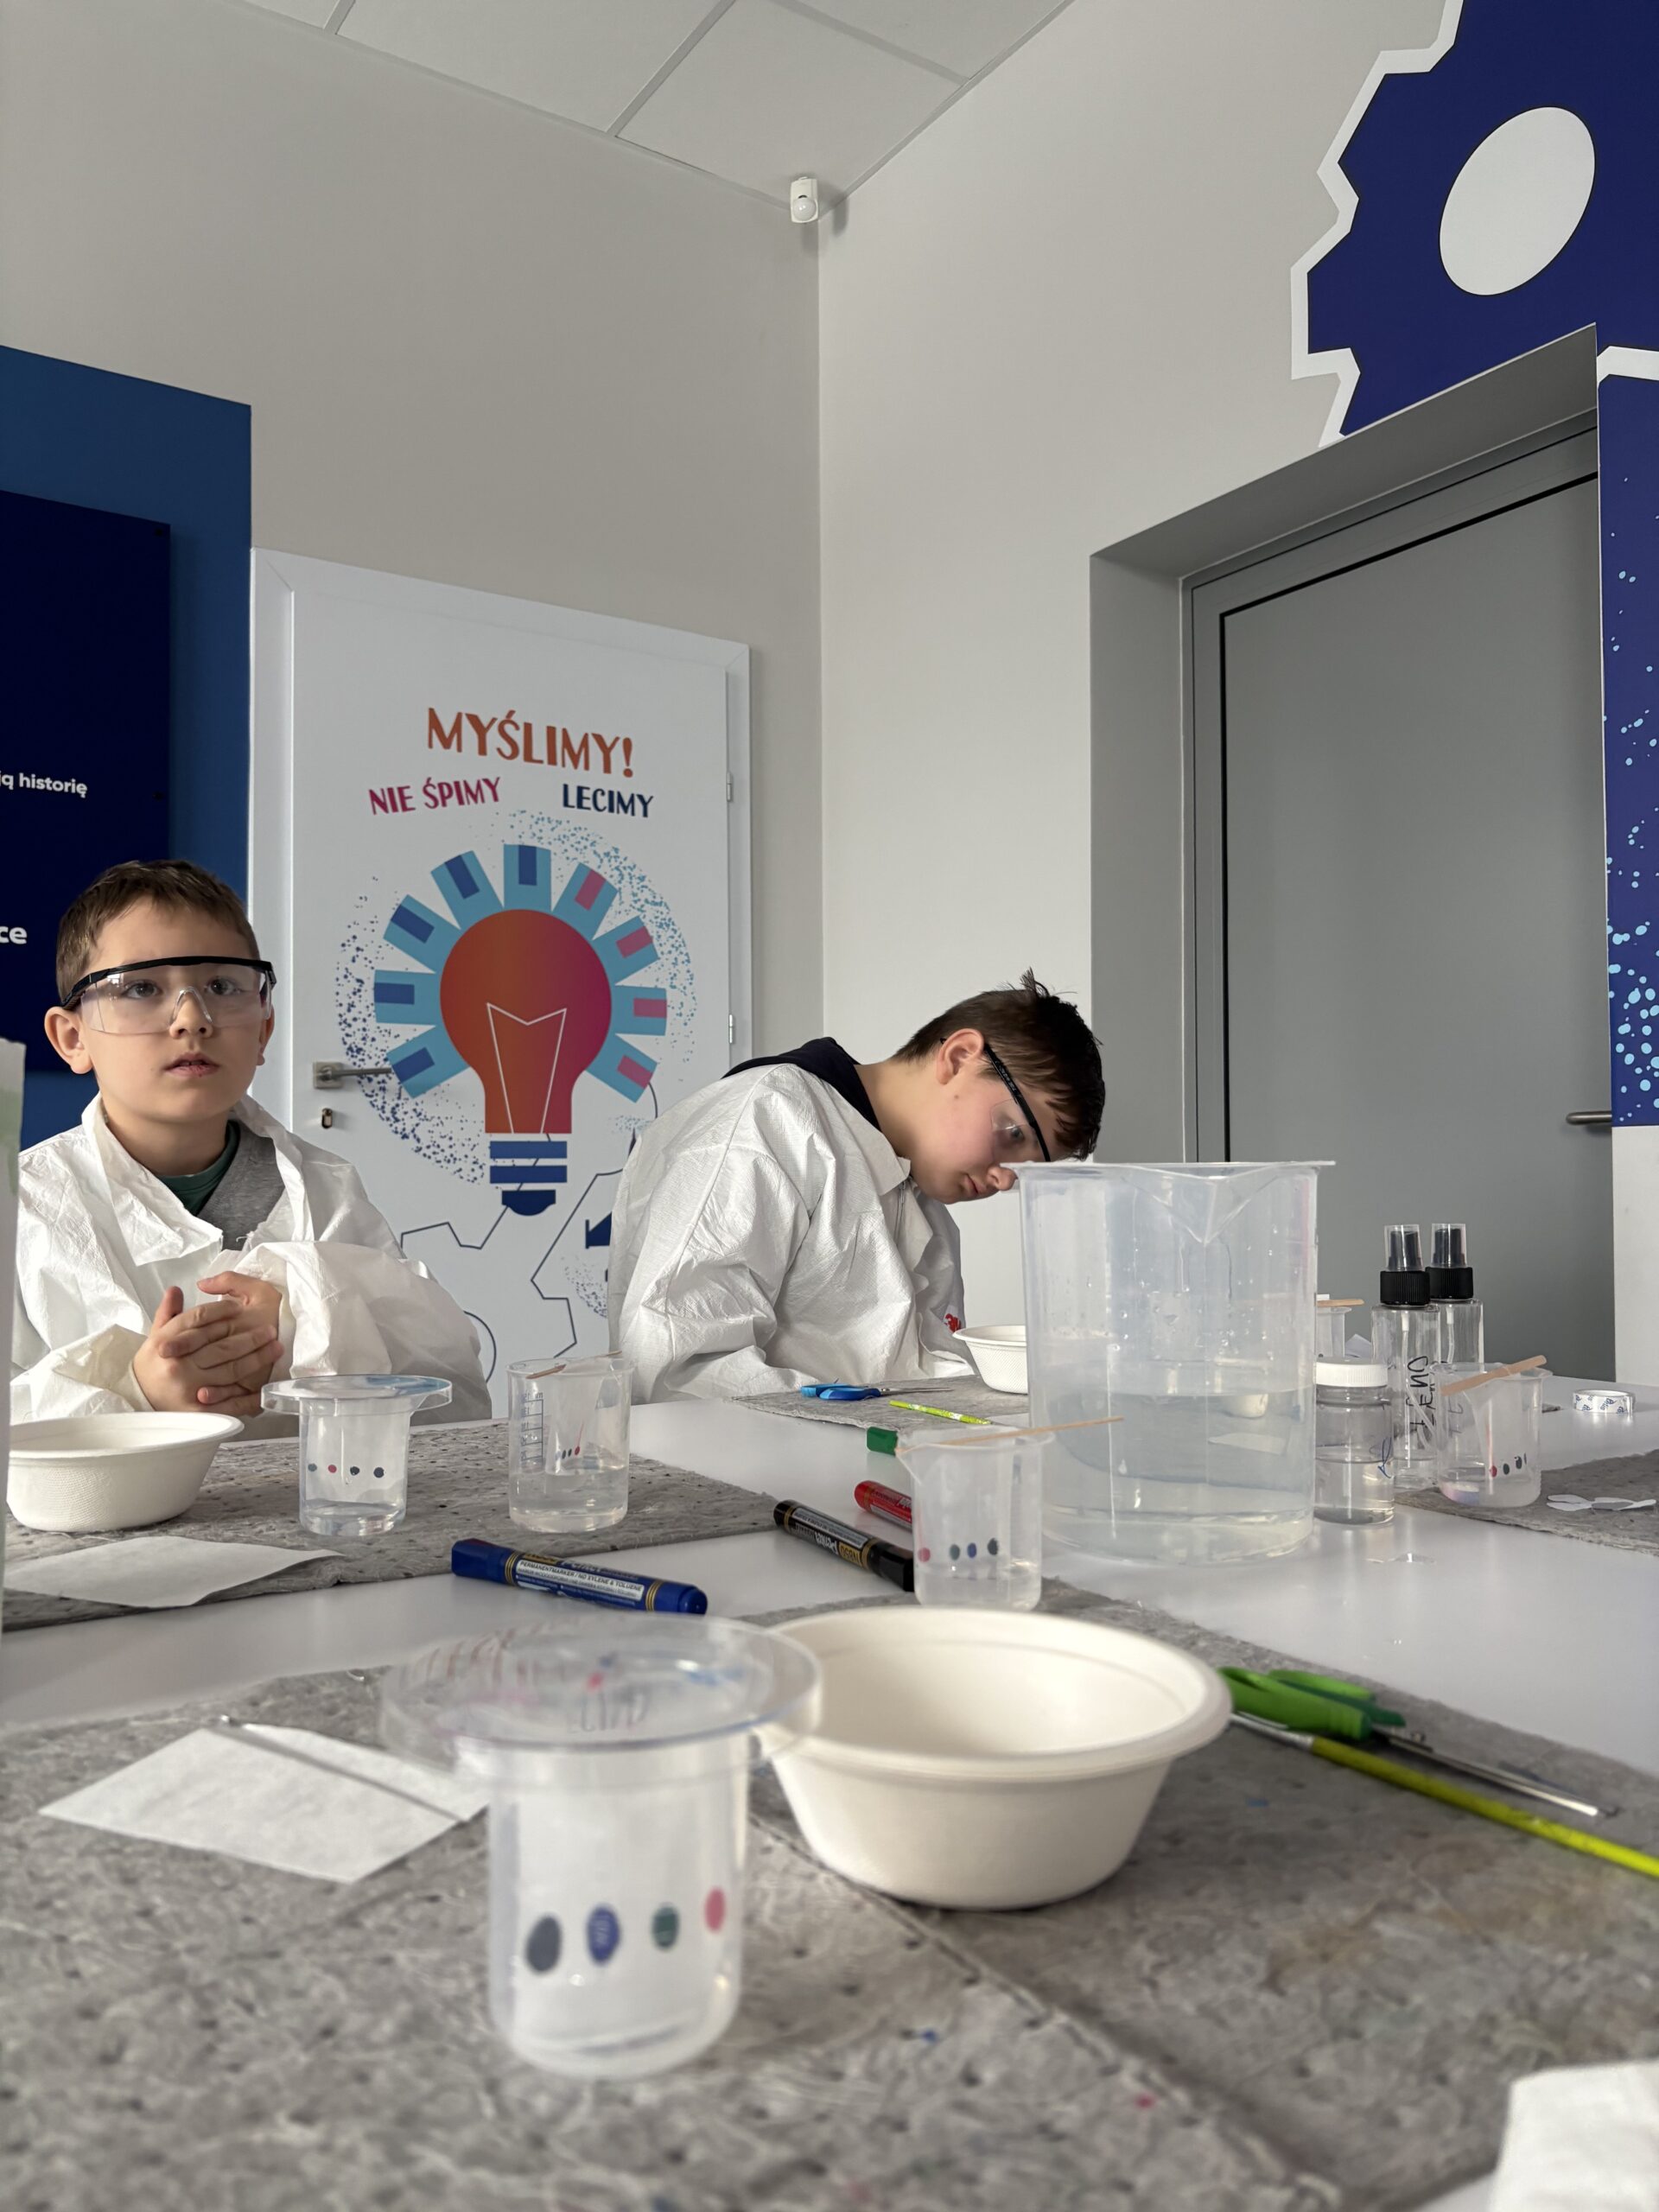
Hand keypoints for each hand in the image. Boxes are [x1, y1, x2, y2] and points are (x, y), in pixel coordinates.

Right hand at [132, 1285, 280, 1414]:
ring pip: (231, 1370)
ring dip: (257, 1359)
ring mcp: (189, 1387)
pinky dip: (248, 1396)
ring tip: (276, 1349)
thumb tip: (176, 1289)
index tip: (239, 1306)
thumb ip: (169, 1313)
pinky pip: (228, 1401)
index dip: (222, 1311)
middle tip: (271, 1330)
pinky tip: (265, 1387)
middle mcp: (178, 1364)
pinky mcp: (197, 1410)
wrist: (136, 1397)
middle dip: (251, 1337)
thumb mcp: (156, 1335)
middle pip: (221, 1346)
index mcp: (167, 1342)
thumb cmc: (151, 1363)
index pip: (199, 1320)